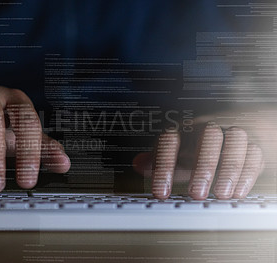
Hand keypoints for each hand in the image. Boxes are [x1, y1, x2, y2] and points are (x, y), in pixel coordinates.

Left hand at [133, 123, 263, 199]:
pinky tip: (237, 192)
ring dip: (228, 170)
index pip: (170, 140)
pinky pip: (254, 154)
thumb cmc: (198, 144)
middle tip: (195, 194)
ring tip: (220, 194)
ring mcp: (233, 131)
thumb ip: (158, 160)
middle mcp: (209, 125)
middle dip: (202, 167)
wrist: (234, 125)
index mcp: (185, 126)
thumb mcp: (176, 151)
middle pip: (207, 138)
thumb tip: (137, 164)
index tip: (160, 192)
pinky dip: (247, 174)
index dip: (164, 166)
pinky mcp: (254, 143)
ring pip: (235, 143)